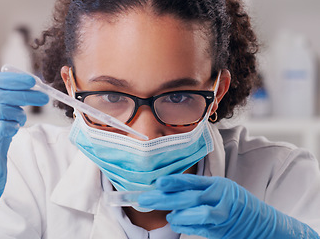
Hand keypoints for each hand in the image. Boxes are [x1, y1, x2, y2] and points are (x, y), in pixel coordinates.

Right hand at [0, 72, 48, 228]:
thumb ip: (4, 99)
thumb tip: (29, 84)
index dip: (12, 79)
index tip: (32, 81)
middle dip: (26, 94)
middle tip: (44, 97)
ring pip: (2, 109)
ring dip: (18, 114)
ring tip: (19, 121)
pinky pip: (4, 126)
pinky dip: (13, 127)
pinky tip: (11, 132)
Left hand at [138, 174, 318, 238]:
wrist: (264, 225)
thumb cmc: (237, 205)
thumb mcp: (221, 191)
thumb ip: (198, 190)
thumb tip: (167, 192)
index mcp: (218, 184)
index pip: (192, 181)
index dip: (173, 181)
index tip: (157, 182)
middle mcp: (220, 196)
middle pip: (188, 197)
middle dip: (164, 198)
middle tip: (145, 199)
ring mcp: (222, 213)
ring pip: (195, 213)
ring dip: (177, 215)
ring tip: (168, 216)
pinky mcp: (221, 229)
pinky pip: (199, 228)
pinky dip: (186, 226)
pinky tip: (177, 223)